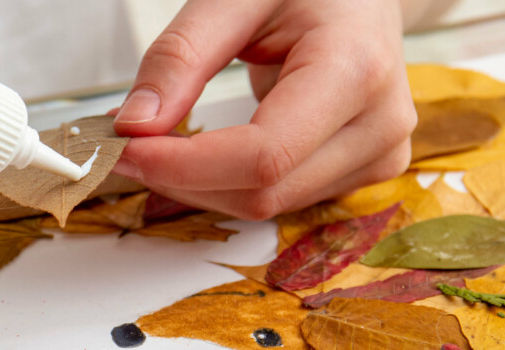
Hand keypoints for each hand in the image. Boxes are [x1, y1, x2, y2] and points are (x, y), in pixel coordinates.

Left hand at [111, 0, 415, 219]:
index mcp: (356, 70)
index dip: (184, 165)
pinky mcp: (366, 170)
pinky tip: (205, 152)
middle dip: (181, 178)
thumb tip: (134, 125)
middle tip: (124, 143)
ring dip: (201, 186)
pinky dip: (229, 184)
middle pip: (261, 193)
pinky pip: (284, 199)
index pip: (263, 156)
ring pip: (268, 206)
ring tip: (162, 141)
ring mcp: (379, 154)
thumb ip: (180, 58)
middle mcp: (379, 123)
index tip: (124, 148)